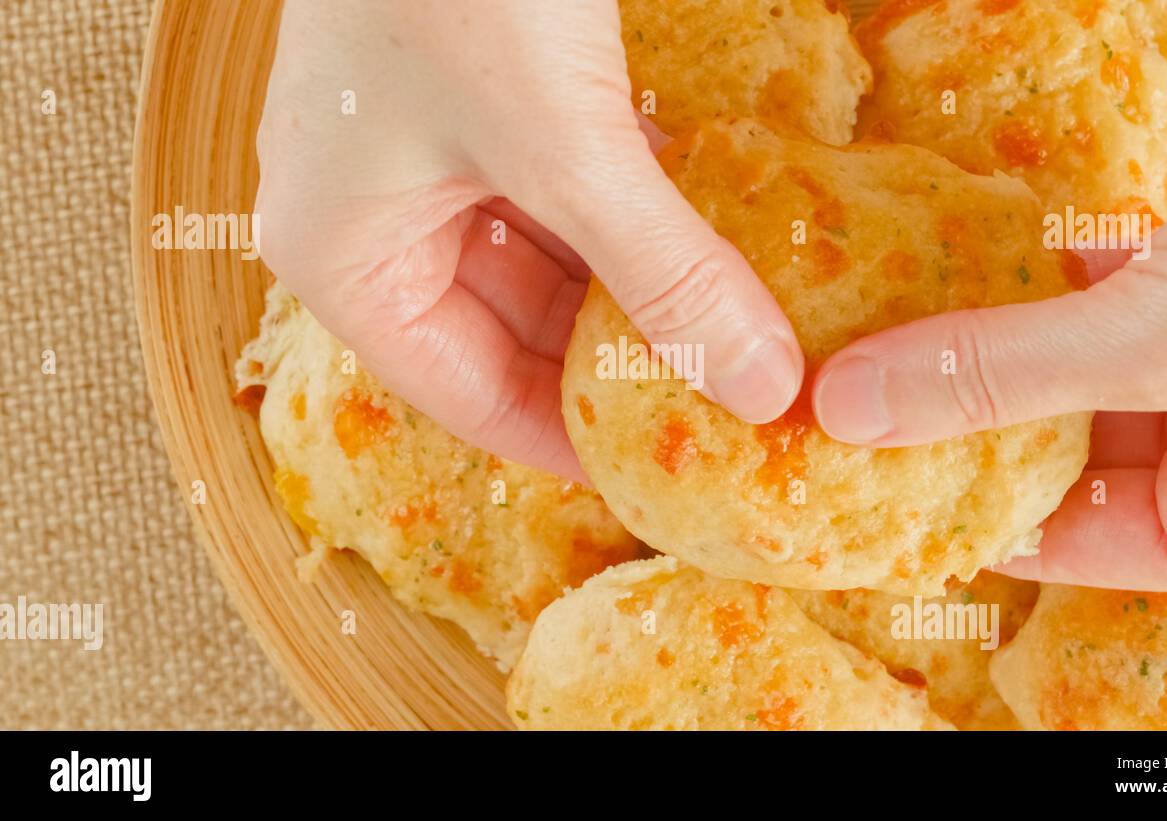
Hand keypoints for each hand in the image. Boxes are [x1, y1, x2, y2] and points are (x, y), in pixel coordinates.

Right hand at [255, 0, 802, 481]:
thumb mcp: (564, 144)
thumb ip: (664, 272)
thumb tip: (759, 386)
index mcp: (350, 262)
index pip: (472, 401)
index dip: (579, 442)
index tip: (679, 468)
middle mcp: (378, 223)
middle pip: (515, 337)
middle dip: (621, 361)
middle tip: (732, 400)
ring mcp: (429, 160)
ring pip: (548, 266)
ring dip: (635, 289)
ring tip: (734, 330)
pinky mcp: (484, 103)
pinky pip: (562, 194)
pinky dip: (629, 216)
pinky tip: (704, 233)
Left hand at [813, 42, 1166, 592]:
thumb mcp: (1159, 342)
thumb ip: (1002, 375)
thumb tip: (846, 410)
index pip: (1060, 539)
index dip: (954, 509)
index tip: (852, 478)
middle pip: (1050, 452)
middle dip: (957, 420)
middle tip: (843, 400)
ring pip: (1059, 372)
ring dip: (980, 345)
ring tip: (871, 337)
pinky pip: (1084, 302)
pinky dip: (1028, 283)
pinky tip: (952, 263)